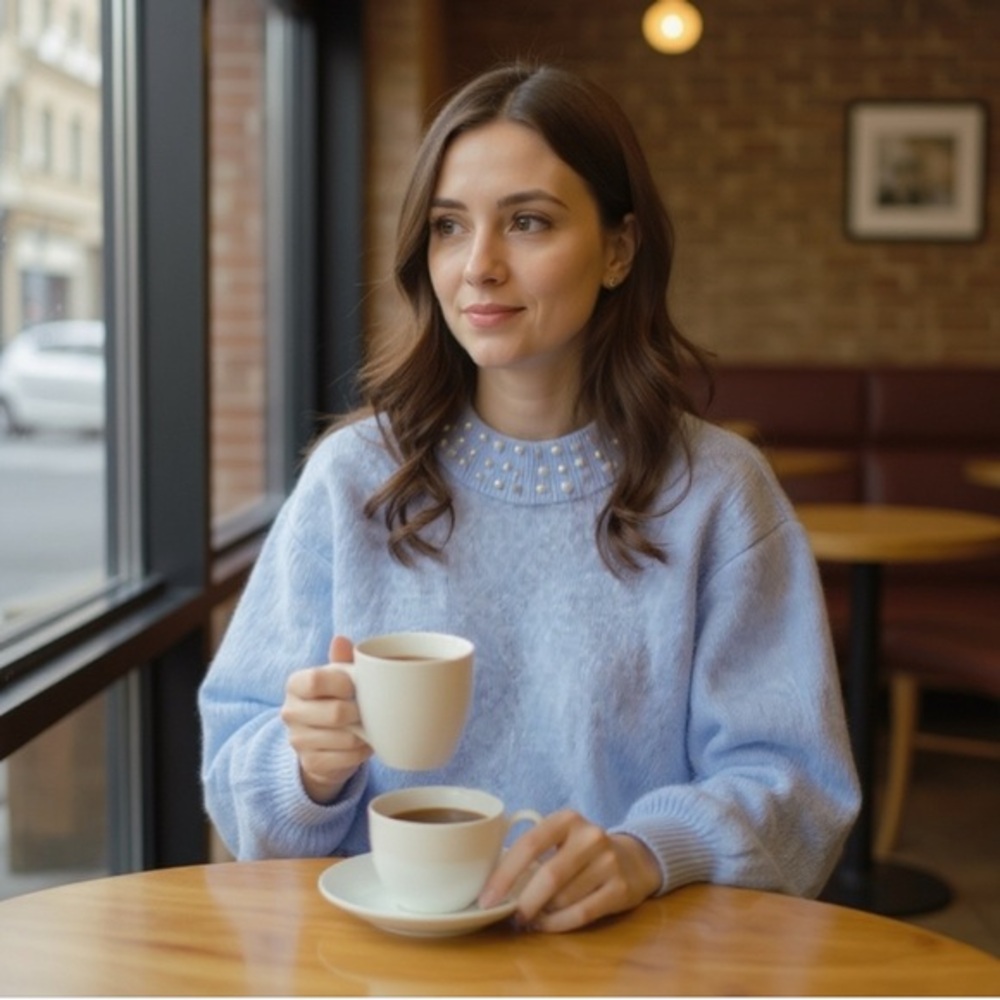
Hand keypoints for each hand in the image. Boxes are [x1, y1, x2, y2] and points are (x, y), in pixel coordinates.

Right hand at [281, 635, 372, 803]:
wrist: (323, 741)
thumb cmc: (336, 698)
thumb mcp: (339, 677)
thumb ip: (341, 659)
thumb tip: (340, 639)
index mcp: (295, 684)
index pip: (316, 680)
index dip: (343, 683)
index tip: (356, 686)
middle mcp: (290, 712)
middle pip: (335, 713)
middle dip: (360, 712)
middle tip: (368, 710)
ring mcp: (298, 740)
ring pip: (345, 738)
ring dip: (364, 733)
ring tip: (367, 726)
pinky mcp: (310, 763)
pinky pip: (347, 758)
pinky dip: (362, 751)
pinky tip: (363, 743)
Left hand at [477, 809, 661, 932]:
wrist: (633, 859)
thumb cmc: (582, 852)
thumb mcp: (560, 839)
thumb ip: (532, 853)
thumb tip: (494, 886)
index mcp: (566, 819)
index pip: (529, 844)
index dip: (505, 874)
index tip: (487, 898)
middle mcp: (590, 836)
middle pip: (549, 875)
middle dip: (524, 901)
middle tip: (511, 916)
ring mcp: (609, 862)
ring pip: (564, 898)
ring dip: (542, 914)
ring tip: (534, 917)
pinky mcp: (621, 888)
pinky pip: (582, 913)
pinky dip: (559, 924)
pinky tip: (548, 924)